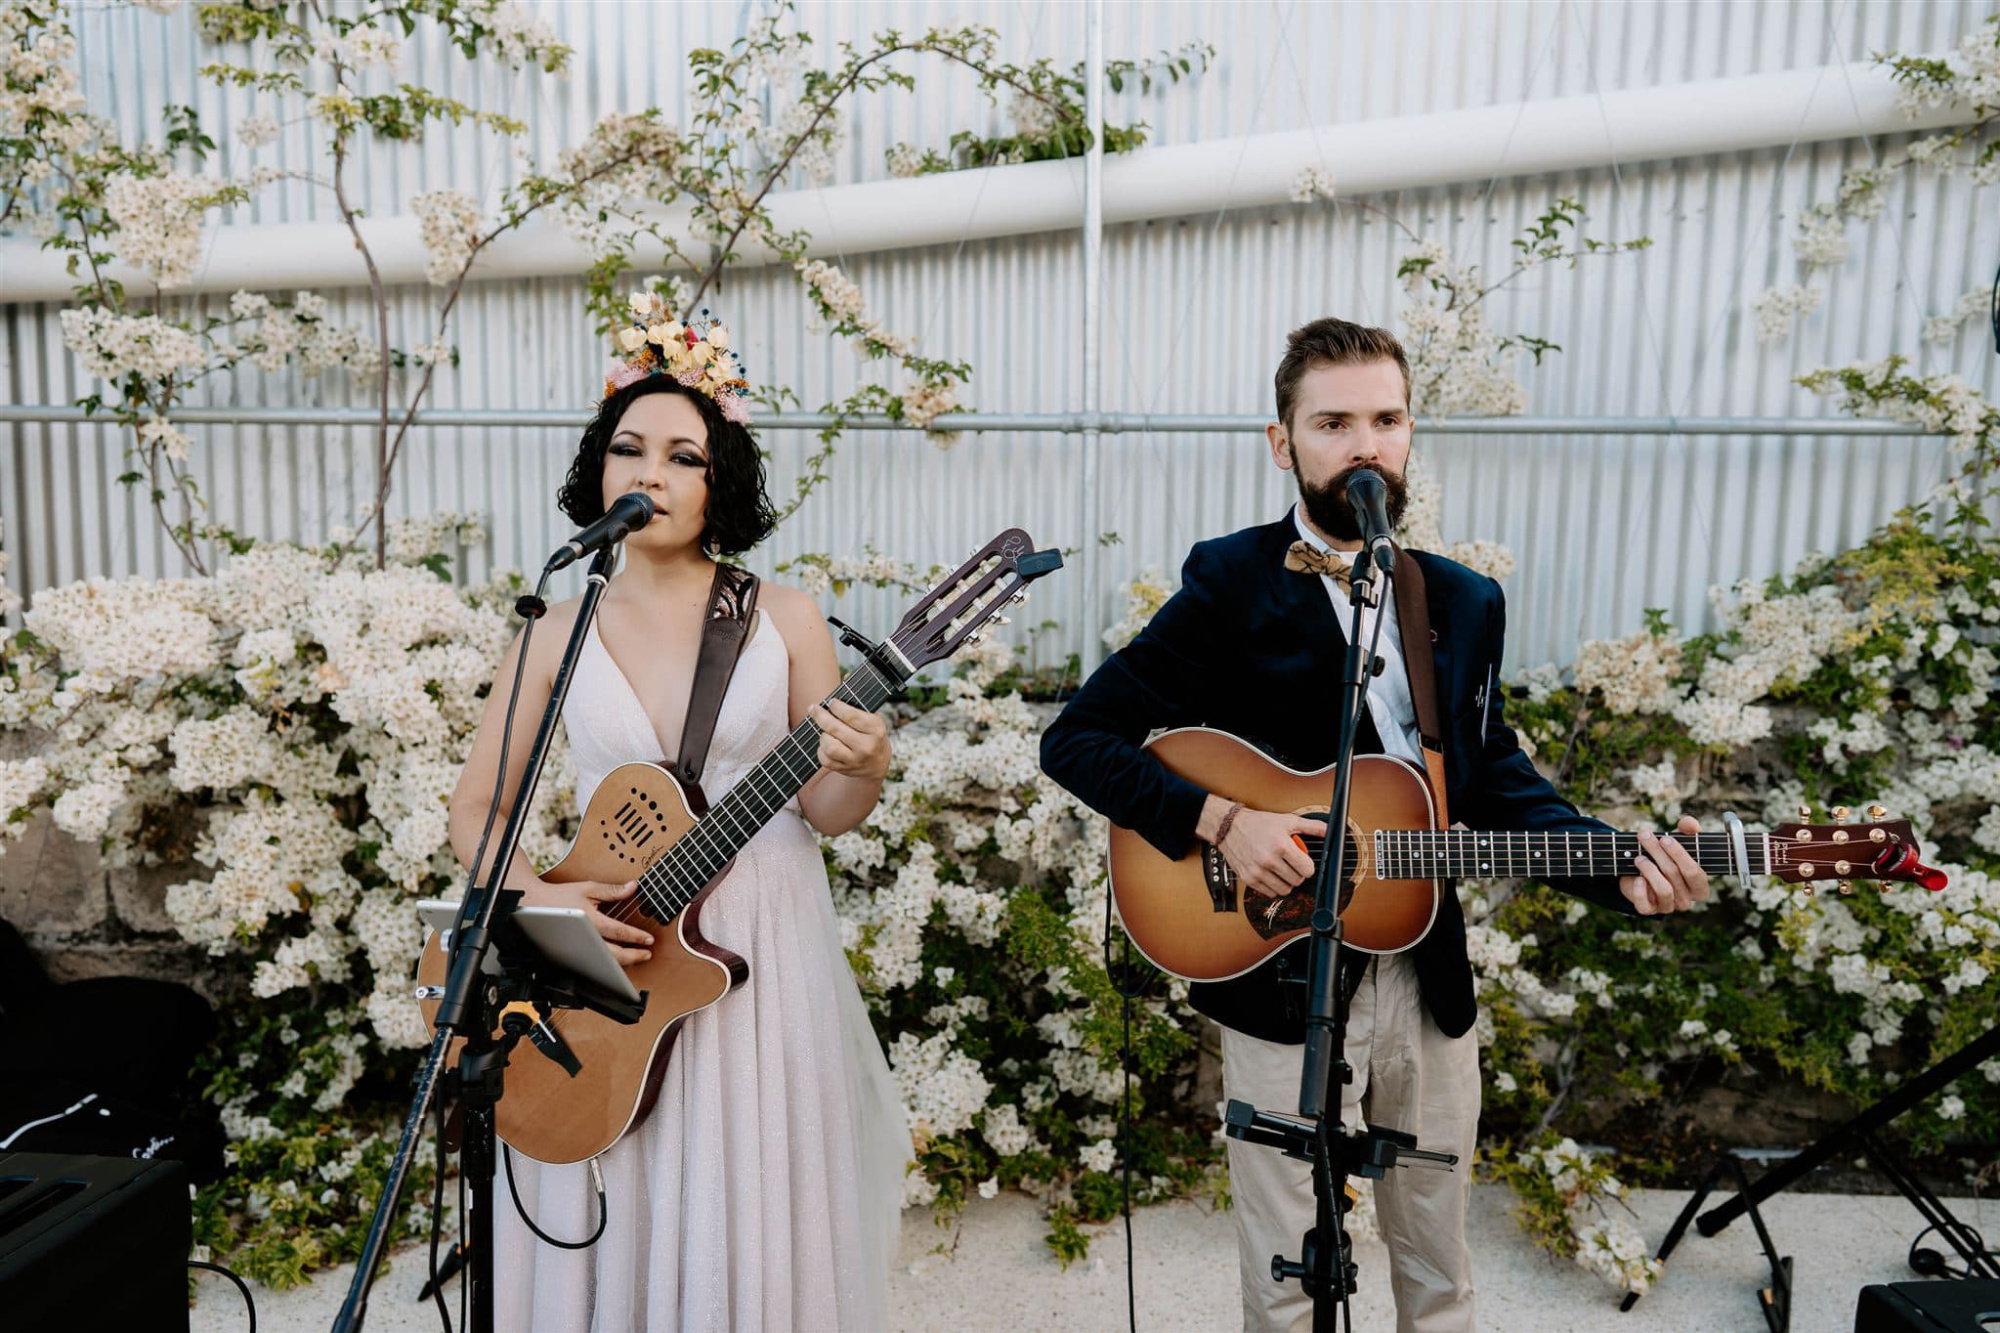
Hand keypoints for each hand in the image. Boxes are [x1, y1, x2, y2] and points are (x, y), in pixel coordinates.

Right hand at [526, 877, 654, 965]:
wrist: (536, 905)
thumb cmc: (560, 896)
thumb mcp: (588, 888)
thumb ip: (612, 890)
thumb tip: (633, 887)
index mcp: (592, 921)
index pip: (620, 932)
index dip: (637, 937)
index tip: (649, 940)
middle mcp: (586, 938)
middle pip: (614, 955)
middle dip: (634, 956)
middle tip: (646, 954)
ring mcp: (579, 948)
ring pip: (604, 962)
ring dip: (623, 962)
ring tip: (635, 957)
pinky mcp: (573, 952)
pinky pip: (593, 961)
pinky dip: (608, 963)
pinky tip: (616, 959)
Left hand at [813, 698, 889, 780]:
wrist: (877, 764)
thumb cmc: (871, 736)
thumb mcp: (872, 723)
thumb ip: (855, 713)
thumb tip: (829, 704)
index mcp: (876, 730)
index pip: (851, 716)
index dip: (837, 707)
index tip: (831, 702)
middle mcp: (866, 746)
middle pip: (836, 729)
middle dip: (821, 716)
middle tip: (813, 708)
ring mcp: (855, 760)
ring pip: (829, 746)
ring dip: (823, 736)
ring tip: (825, 732)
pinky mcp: (844, 770)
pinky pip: (825, 759)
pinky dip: (821, 750)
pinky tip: (825, 744)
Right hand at [1219, 807, 1324, 898]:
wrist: (1230, 827)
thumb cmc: (1258, 824)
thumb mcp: (1287, 821)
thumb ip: (1310, 827)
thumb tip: (1328, 831)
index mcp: (1281, 846)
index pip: (1307, 870)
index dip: (1308, 866)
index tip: (1303, 861)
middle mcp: (1269, 860)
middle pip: (1297, 881)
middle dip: (1298, 873)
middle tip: (1292, 864)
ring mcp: (1257, 871)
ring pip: (1284, 890)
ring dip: (1286, 882)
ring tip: (1281, 869)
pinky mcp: (1248, 879)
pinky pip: (1269, 893)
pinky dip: (1273, 886)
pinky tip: (1271, 874)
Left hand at [1619, 815, 1710, 915]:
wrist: (1637, 870)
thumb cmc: (1664, 856)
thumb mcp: (1677, 841)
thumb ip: (1687, 830)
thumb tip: (1690, 824)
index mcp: (1699, 886)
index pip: (1695, 873)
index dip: (1680, 855)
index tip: (1666, 838)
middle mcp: (1686, 899)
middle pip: (1675, 875)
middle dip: (1658, 852)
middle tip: (1644, 836)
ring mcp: (1668, 907)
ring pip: (1663, 889)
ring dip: (1649, 869)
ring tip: (1638, 857)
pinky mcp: (1649, 910)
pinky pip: (1646, 905)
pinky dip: (1640, 891)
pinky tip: (1636, 877)